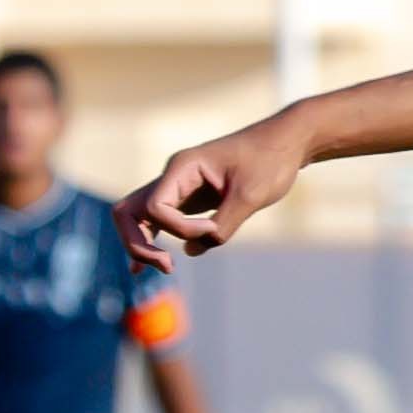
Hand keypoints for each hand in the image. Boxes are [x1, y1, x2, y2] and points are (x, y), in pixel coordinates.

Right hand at [126, 115, 307, 263]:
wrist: (284, 143)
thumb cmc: (269, 161)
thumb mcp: (251, 196)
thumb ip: (223, 225)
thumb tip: (192, 251)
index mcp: (182, 167)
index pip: (156, 208)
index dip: (181, 229)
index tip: (214, 229)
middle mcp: (172, 177)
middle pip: (128, 212)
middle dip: (138, 243)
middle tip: (166, 266)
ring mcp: (177, 188)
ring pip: (138, 218)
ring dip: (142, 245)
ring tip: (164, 268)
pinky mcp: (188, 200)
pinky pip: (158, 221)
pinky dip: (151, 242)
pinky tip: (147, 266)